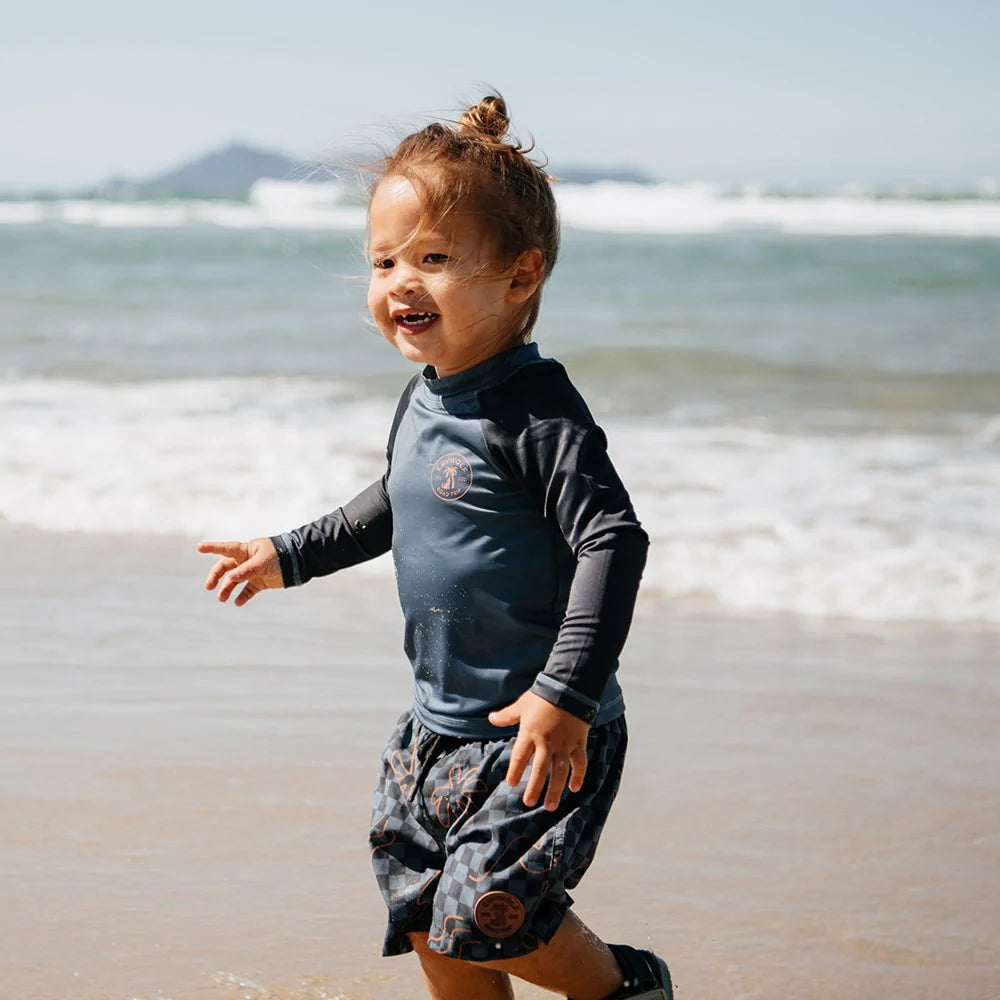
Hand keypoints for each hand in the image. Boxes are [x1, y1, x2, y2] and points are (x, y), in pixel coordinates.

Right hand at [196, 537, 282, 606]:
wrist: (298, 563)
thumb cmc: (280, 556)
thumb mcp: (262, 562)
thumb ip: (246, 570)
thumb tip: (230, 577)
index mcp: (246, 550)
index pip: (226, 548)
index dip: (212, 547)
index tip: (198, 547)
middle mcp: (246, 560)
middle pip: (226, 567)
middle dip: (216, 576)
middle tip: (209, 587)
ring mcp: (252, 572)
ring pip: (235, 581)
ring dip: (227, 589)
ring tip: (223, 599)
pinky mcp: (260, 582)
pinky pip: (248, 590)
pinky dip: (242, 597)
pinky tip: (237, 603)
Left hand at [488, 690, 589, 810]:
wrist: (568, 687)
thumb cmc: (542, 695)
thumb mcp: (521, 705)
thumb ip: (506, 715)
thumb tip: (491, 719)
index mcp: (529, 734)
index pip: (520, 757)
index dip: (515, 771)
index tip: (511, 783)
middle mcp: (546, 743)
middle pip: (539, 771)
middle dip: (534, 788)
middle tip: (528, 803)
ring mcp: (563, 745)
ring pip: (559, 773)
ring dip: (554, 790)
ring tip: (550, 806)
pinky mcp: (578, 743)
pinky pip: (579, 763)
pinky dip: (578, 776)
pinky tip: (575, 788)